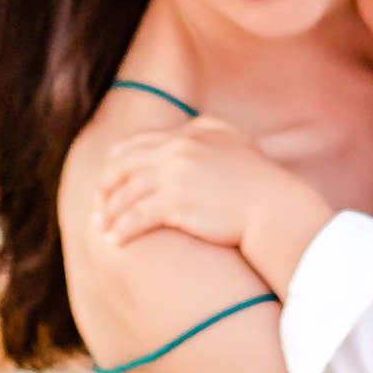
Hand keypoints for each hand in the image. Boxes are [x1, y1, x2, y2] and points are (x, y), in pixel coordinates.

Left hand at [96, 118, 280, 257]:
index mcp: (192, 132)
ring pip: (128, 194)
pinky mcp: (175, 203)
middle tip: (98, 206)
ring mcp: (175, 174)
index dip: (119, 163)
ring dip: (110, 214)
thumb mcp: (235, 144)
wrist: (275, 208)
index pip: (140, 142)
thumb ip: (208, 135)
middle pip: (126, 166)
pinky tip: (115, 241)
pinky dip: (122, 230)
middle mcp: (180, 148)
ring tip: (102, 230)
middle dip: (107, 188)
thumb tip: (189, 131)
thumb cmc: (261, 184)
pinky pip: (137, 217)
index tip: (109, 180)